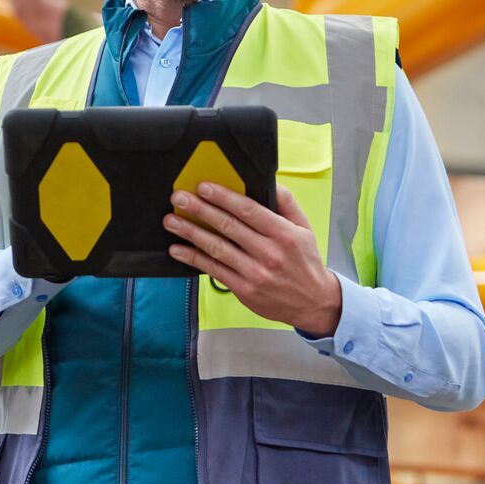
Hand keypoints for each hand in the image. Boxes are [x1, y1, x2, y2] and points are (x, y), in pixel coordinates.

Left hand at [163, 182, 341, 336]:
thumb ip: (286, 203)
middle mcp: (269, 253)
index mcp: (284, 234)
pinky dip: (193, 258)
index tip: (203, 186)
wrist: (314, 302)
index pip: (249, 210)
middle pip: (228, 226)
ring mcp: (255, 273)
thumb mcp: (304, 228)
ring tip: (171, 221)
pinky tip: (178, 249)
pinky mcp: (244, 289)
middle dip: (200, 209)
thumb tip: (269, 181)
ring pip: (216, 248)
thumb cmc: (305, 261)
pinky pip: (213, 270)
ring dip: (190, 232)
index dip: (223, 197)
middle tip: (179, 197)